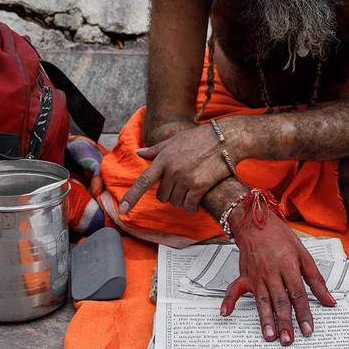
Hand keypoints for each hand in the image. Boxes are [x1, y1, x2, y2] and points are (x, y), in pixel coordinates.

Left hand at [119, 124, 233, 213]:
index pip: (143, 181)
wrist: (226, 139)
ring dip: (182, 200)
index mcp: (163, 158)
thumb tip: (139, 153)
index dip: (131, 197)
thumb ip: (156, 150)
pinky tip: (196, 201)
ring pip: (176, 201)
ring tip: (191, 189)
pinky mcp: (200, 185)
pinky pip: (190, 205)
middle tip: (181, 186)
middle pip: (162, 195)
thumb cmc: (200, 138)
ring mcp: (186, 178)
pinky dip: (192, 206)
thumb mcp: (175, 140)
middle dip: (170, 194)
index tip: (122, 210)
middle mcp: (172, 169)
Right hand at [221, 213, 336, 344]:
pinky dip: (229, 301)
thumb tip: (329, 300)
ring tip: (269, 336)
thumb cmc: (282, 238)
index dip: (304, 314)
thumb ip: (316, 280)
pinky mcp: (244, 276)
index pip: (298, 294)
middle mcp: (272, 273)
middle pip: (280, 301)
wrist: (258, 223)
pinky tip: (225, 313)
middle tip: (288, 340)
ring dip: (265, 319)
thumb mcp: (304, 255)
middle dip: (284, 322)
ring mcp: (256, 276)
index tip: (308, 330)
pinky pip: (234, 290)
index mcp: (289, 267)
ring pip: (261, 301)